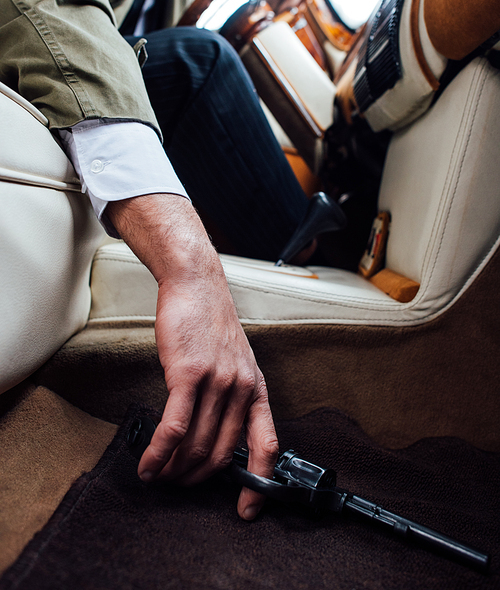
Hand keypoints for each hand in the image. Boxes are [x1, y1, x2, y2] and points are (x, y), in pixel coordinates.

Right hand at [107, 193, 278, 519]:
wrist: (197, 287)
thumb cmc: (211, 325)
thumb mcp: (236, 362)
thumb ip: (232, 398)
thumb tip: (214, 436)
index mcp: (256, 390)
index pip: (268, 445)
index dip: (259, 484)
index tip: (246, 509)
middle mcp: (241, 389)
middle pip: (222, 454)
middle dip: (197, 479)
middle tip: (177, 485)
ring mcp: (217, 382)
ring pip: (196, 445)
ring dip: (174, 469)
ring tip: (159, 476)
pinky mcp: (189, 375)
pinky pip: (174, 427)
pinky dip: (159, 452)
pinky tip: (149, 463)